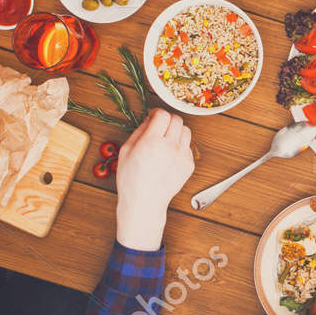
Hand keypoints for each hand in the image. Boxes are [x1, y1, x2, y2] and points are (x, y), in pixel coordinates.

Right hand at [114, 108, 193, 249]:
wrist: (145, 202)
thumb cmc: (132, 179)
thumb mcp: (126, 150)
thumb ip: (140, 131)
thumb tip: (150, 119)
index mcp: (152, 141)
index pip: (163, 114)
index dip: (157, 112)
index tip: (154, 116)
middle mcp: (170, 147)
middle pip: (177, 119)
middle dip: (168, 119)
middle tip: (160, 126)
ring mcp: (182, 156)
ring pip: (186, 131)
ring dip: (177, 131)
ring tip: (166, 139)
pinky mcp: (189, 165)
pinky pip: (188, 147)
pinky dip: (180, 146)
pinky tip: (169, 155)